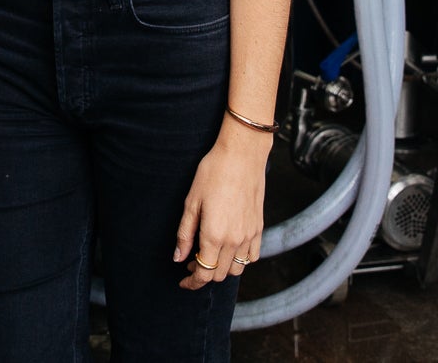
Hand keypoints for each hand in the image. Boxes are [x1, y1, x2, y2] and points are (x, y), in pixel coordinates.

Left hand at [173, 122, 272, 289]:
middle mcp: (235, 240)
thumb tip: (178, 258)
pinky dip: (240, 260)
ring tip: (210, 254)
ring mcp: (250, 235)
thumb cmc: (213, 173)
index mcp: (215, 235)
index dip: (192, 282)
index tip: (183, 281)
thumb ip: (185, 234)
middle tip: (191, 261)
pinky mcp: (259, 227)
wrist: (242, 155)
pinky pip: (252, 256)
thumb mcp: (191, 202)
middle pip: (220, 274)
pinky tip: (229, 248)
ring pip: (237, 269)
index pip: (204, 274)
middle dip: (203, 274)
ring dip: (222, 269)